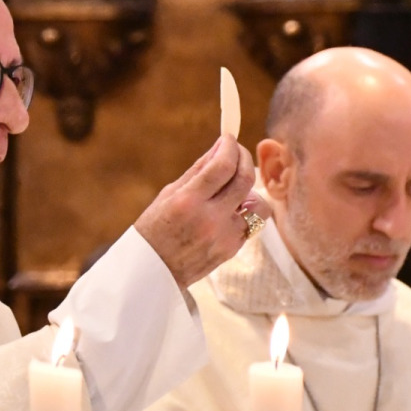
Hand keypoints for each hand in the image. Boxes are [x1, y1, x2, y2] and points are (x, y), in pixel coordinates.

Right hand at [134, 135, 262, 287]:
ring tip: (233, 191)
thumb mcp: (169, 195)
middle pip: (245, 179)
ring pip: (258, 204)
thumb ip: (198, 171)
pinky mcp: (232, 249)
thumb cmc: (155, 228)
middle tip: (238, 153)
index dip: (230, 147)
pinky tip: (225, 214)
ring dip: (249, 191)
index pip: (222, 166)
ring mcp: (224, 236)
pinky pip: (249, 224)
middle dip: (244, 159)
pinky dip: (241, 213)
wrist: (152, 271)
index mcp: (188, 201)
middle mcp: (210, 219)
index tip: (229, 139)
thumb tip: (220, 147)